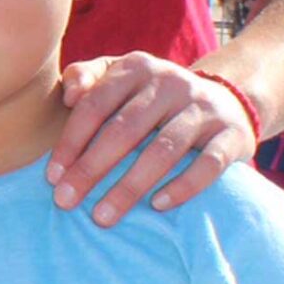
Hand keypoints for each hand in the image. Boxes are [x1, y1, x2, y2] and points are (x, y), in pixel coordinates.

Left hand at [51, 54, 257, 224]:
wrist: (228, 99)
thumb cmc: (154, 96)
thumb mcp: (121, 76)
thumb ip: (87, 76)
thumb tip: (68, 95)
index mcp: (138, 67)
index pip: (96, 104)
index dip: (71, 141)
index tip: (52, 177)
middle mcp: (171, 82)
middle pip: (125, 129)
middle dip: (91, 168)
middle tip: (66, 202)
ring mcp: (204, 108)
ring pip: (163, 150)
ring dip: (129, 186)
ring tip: (102, 216)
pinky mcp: (231, 134)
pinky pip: (208, 165)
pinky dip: (182, 186)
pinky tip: (157, 206)